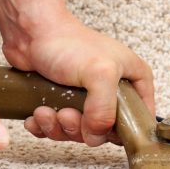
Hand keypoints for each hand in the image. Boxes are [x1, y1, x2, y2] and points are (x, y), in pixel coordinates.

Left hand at [3, 11, 154, 146]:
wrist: (31, 31)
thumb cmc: (67, 41)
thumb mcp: (100, 74)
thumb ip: (105, 110)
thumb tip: (96, 136)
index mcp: (133, 80)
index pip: (138, 119)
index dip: (119, 130)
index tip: (98, 127)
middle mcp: (113, 90)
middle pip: (104, 131)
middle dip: (80, 129)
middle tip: (67, 114)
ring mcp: (87, 98)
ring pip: (79, 132)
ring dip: (59, 127)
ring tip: (47, 112)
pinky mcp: (63, 102)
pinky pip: (57, 128)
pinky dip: (45, 126)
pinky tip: (37, 115)